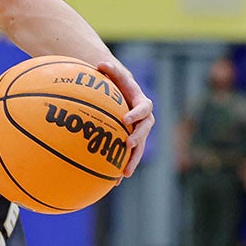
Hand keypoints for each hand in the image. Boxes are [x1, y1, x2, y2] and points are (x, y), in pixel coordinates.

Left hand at [97, 61, 154, 177]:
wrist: (122, 93)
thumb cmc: (117, 82)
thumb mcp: (114, 74)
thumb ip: (110, 70)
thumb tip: (100, 64)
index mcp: (141, 103)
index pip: (144, 109)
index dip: (137, 114)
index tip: (125, 119)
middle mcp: (144, 120)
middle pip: (144, 132)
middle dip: (138, 140)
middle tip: (128, 145)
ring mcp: (139, 132)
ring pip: (139, 148)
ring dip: (133, 160)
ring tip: (124, 174)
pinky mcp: (131, 141)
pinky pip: (128, 155)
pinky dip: (121, 167)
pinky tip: (112, 181)